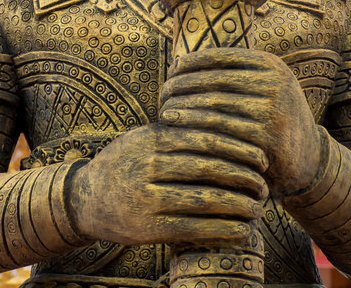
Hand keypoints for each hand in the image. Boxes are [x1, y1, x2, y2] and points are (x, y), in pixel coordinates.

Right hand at [66, 122, 266, 246]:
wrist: (85, 198)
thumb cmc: (126, 164)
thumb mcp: (143, 138)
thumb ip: (176, 130)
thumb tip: (227, 120)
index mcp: (151, 138)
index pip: (204, 138)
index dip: (238, 147)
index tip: (261, 155)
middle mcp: (147, 165)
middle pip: (208, 168)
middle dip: (243, 176)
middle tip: (264, 183)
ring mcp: (146, 197)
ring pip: (205, 199)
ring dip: (239, 205)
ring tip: (258, 208)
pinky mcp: (148, 228)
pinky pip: (194, 228)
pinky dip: (223, 230)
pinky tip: (242, 231)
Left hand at [160, 48, 322, 197]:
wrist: (308, 159)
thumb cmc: (271, 118)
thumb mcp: (263, 87)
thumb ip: (232, 73)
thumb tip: (177, 63)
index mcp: (270, 64)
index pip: (217, 56)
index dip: (189, 63)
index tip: (170, 72)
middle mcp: (274, 83)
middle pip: (212, 80)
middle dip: (181, 86)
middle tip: (162, 95)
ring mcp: (273, 110)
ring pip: (213, 105)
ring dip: (183, 108)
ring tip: (164, 112)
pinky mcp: (266, 138)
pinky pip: (220, 131)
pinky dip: (194, 129)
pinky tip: (178, 132)